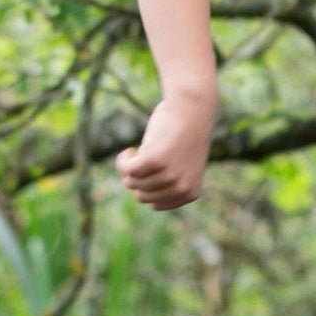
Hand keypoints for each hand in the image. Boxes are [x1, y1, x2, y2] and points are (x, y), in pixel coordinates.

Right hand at [116, 95, 216, 210]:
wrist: (192, 111)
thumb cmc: (184, 137)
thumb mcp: (181, 168)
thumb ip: (167, 185)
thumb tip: (143, 197)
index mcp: (189, 193)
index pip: (155, 204)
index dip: (147, 187)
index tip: (151, 171)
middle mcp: (181, 188)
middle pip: (142, 195)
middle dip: (138, 178)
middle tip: (144, 158)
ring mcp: (169, 176)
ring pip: (132, 183)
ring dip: (129, 167)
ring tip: (140, 151)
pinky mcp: (154, 160)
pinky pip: (127, 169)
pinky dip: (123, 160)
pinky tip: (130, 150)